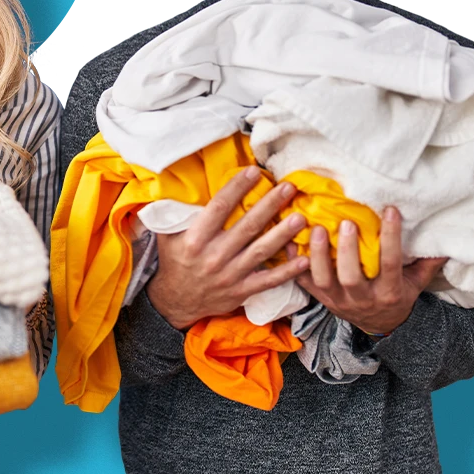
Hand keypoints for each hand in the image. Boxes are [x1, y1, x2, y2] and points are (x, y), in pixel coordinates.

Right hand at [146, 168, 310, 330]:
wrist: (175, 301)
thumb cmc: (174, 261)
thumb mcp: (168, 235)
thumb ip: (176, 213)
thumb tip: (180, 184)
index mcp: (196, 239)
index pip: (219, 207)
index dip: (237, 188)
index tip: (254, 172)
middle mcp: (214, 256)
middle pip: (247, 226)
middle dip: (269, 205)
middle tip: (288, 188)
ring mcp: (230, 275)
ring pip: (261, 251)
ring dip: (283, 234)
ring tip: (300, 218)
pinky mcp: (241, 291)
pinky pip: (268, 281)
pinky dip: (287, 272)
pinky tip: (304, 260)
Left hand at [295, 206, 447, 335]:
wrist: (380, 328)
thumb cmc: (398, 297)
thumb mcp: (416, 284)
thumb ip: (427, 263)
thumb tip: (445, 240)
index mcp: (389, 293)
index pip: (390, 264)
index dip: (391, 238)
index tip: (390, 210)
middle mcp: (361, 299)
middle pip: (350, 277)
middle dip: (347, 250)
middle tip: (345, 221)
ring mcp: (338, 301)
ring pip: (323, 280)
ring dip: (317, 255)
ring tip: (315, 228)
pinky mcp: (320, 300)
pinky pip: (303, 284)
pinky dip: (293, 265)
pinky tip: (288, 243)